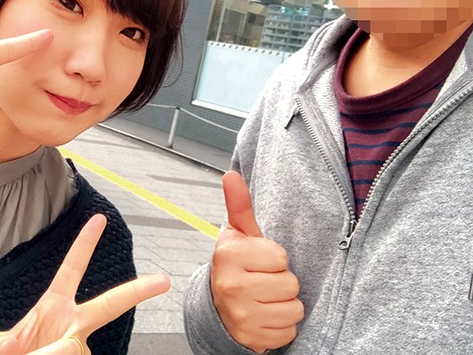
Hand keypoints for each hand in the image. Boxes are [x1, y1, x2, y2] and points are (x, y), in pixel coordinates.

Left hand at [0, 214, 169, 354]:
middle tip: (164, 281)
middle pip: (110, 304)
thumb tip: (37, 348)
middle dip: (138, 291)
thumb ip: (6, 345)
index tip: (100, 219)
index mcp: (53, 306)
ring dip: (53, 353)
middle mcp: (73, 324)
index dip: (84, 244)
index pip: (72, 268)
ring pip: (76, 349)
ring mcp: (81, 347)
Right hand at [210, 171, 303, 352]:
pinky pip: (289, 331)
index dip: (275, 258)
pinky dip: (282, 326)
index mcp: (228, 256)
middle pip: (290, 284)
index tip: (259, 261)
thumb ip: (239, 205)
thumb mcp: (238, 234)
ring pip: (294, 309)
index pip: (280, 256)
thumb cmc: (237, 265)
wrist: (219, 306)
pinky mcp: (251, 338)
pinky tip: (265, 316)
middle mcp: (230, 286)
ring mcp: (240, 315)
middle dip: (282, 283)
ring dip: (285, 305)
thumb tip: (231, 174)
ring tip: (265, 299)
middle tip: (263, 281)